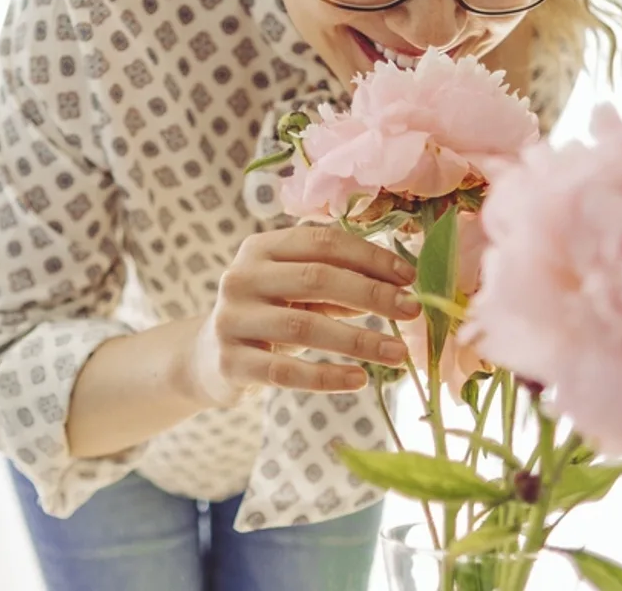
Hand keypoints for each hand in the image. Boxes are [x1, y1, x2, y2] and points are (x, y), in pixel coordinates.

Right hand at [187, 223, 419, 406]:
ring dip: (359, 340)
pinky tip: (359, 380)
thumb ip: (337, 282)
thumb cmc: (268, 316)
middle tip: (413, 310)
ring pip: (304, 326)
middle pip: (316, 278)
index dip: (369, 257)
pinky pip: (286, 372)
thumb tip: (400, 286)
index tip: (409, 276)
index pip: (321, 242)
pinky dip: (327, 377)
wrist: (208, 358)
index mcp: (260, 248)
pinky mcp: (231, 362)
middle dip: (372, 294)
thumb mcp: (294, 291)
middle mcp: (241, 277)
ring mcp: (232, 320)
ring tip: (398, 353)